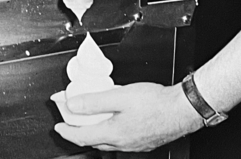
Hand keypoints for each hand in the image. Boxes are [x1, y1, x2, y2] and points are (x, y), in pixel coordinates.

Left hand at [54, 82, 203, 152]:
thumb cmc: (156, 103)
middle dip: (78, 131)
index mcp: (113, 133)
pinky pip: (120, 139)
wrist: (183, 110)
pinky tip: (114, 120)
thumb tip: (73, 105)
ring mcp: (134, 144)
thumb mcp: (119, 96)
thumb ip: (94, 101)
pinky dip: (110, 130)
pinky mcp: (144, 141)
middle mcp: (122, 143)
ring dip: (94, 131)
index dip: (65, 130)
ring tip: (90, 118)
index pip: (81, 136)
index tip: (57, 125)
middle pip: (92, 140)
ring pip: (107, 141)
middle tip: (70, 120)